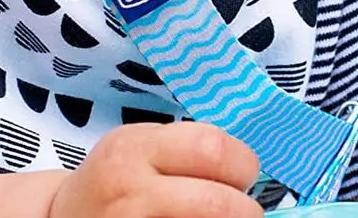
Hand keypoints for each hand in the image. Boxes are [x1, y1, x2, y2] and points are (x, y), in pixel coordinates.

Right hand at [48, 122, 261, 217]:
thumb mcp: (136, 147)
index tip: (240, 174)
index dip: (240, 162)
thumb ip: (180, 148)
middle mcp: (132, 188)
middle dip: (245, 208)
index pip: (211, 147)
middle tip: (242, 210)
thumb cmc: (112, 180)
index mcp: (135, 147)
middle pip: (218, 201)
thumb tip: (242, 164)